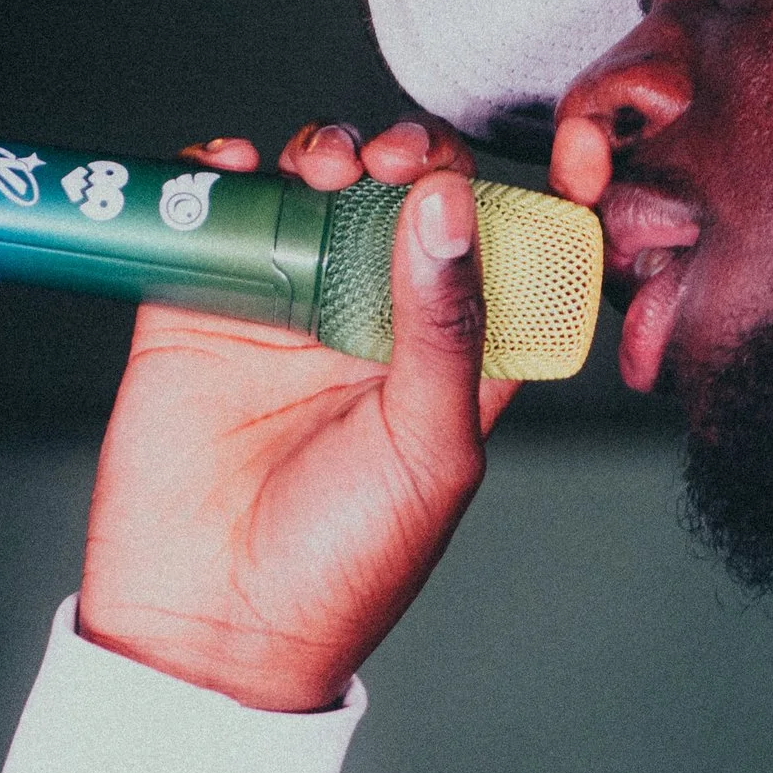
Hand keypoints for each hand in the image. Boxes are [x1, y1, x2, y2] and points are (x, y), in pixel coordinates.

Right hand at [77, 116, 516, 712]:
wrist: (209, 625)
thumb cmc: (343, 564)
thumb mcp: (427, 448)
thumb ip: (445, 328)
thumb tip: (448, 206)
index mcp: (460, 357)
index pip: (518, 252)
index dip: (547, 193)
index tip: (568, 146)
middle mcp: (379, 320)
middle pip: (413, 196)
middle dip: (418, 154)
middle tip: (401, 163)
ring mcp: (290, 306)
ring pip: (318, 187)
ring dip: (328, 149)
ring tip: (324, 168)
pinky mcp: (204, 306)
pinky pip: (215, 212)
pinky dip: (219, 170)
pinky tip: (234, 168)